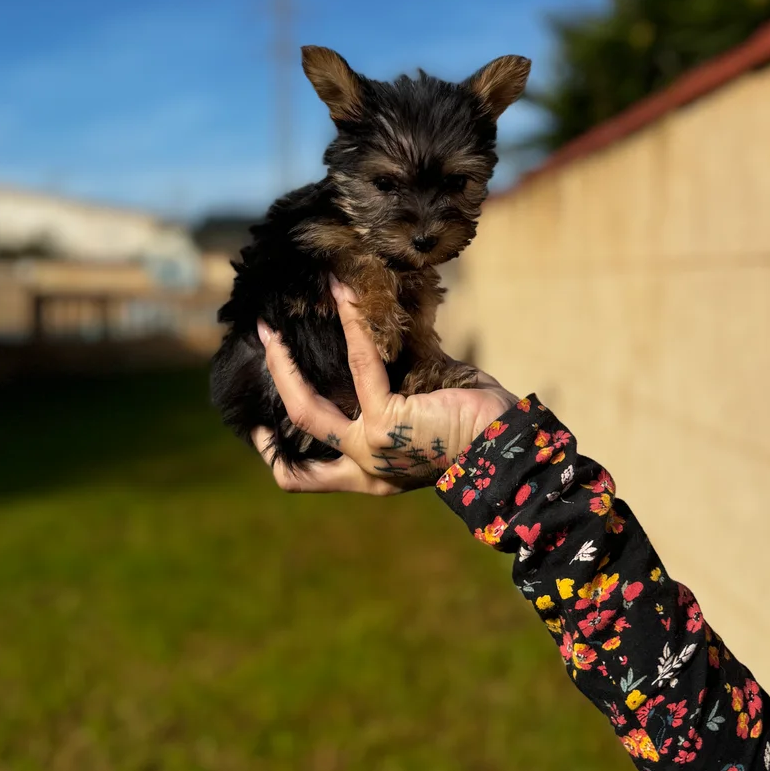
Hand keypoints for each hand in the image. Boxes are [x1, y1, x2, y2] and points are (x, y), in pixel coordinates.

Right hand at [251, 275, 517, 493]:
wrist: (511, 446)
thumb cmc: (478, 425)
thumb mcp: (422, 411)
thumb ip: (392, 384)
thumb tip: (374, 328)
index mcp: (373, 475)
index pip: (305, 477)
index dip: (275, 455)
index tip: (258, 423)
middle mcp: (365, 470)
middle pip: (294, 440)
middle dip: (274, 385)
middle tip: (264, 339)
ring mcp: (370, 449)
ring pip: (305, 408)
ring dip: (285, 361)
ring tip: (275, 323)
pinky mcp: (384, 424)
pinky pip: (361, 364)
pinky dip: (352, 324)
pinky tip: (346, 294)